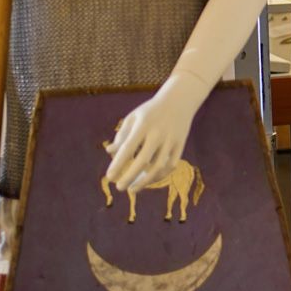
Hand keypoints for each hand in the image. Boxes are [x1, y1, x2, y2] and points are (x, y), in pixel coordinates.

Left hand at [105, 74, 207, 193]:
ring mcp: (171, 140)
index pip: (128, 148)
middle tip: (119, 188)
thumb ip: (122, 135)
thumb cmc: (151, 111)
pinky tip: (150, 180)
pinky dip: (160, 175)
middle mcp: (158, 134)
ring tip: (133, 189)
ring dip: (145, 181)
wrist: (179, 101)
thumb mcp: (133, 117)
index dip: (118, 164)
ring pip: (158, 166)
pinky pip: (171, 165)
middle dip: (130, 176)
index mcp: (143, 126)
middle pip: (143, 161)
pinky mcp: (180, 145)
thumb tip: (110, 153)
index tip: (109, 177)